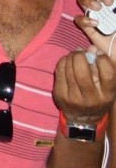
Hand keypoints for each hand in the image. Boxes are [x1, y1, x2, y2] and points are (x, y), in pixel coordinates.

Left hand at [54, 0, 115, 124]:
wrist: (83, 119)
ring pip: (69, 69)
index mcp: (107, 94)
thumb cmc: (98, 97)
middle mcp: (91, 97)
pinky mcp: (60, 95)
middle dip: (80, 56)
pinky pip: (59, 72)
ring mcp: (74, 97)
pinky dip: (63, 62)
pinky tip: (67, 61)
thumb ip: (103, 69)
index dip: (103, 59)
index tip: (99, 56)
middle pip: (82, 70)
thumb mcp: (106, 87)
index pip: (108, 72)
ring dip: (70, 57)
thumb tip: (93, 48)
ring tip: (74, 55)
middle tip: (81, 52)